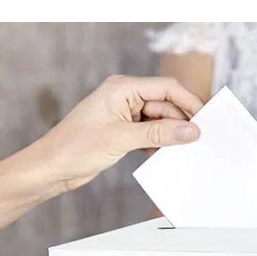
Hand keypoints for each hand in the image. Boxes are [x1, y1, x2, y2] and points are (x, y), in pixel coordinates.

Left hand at [26, 75, 203, 195]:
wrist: (50, 168)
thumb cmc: (75, 147)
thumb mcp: (122, 139)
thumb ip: (159, 134)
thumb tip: (191, 131)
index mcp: (122, 87)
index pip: (166, 87)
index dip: (189, 101)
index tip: (206, 119)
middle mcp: (125, 97)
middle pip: (166, 104)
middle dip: (181, 122)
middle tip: (199, 141)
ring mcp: (124, 115)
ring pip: (159, 121)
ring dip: (171, 135)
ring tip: (185, 151)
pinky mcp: (123, 132)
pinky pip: (150, 134)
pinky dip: (159, 143)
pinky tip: (166, 155)